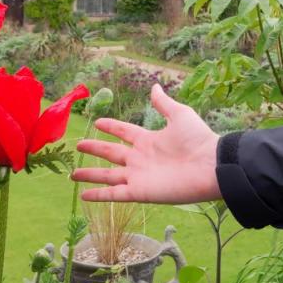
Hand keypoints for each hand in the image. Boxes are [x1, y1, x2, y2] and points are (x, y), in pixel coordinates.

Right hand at [73, 84, 221, 203]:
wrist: (209, 166)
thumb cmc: (197, 140)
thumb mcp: (179, 115)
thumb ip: (163, 103)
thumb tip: (155, 86)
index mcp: (148, 140)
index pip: (124, 132)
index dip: (111, 127)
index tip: (97, 122)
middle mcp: (140, 159)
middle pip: (111, 154)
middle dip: (94, 149)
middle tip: (78, 146)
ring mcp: (138, 176)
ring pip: (108, 176)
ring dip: (90, 175)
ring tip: (72, 174)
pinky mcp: (139, 192)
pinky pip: (114, 194)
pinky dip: (98, 195)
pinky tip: (83, 196)